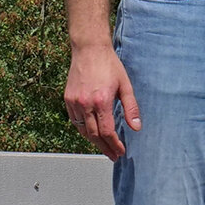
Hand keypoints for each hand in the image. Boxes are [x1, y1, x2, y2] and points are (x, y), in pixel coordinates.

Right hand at [65, 43, 138, 160]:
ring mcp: (74, 102)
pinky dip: (83, 130)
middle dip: (104, 147)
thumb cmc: (109, 65)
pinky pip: (75, 121)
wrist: (89, 49)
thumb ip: (131, 108)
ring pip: (82, 130)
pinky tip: (91, 133)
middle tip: (113, 155)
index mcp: (101, 101)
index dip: (114, 144)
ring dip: (93, 141)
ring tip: (104, 147)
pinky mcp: (68, 99)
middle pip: (94, 135)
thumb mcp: (126, 85)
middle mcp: (85, 104)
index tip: (120, 151)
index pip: (107, 132)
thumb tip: (136, 127)